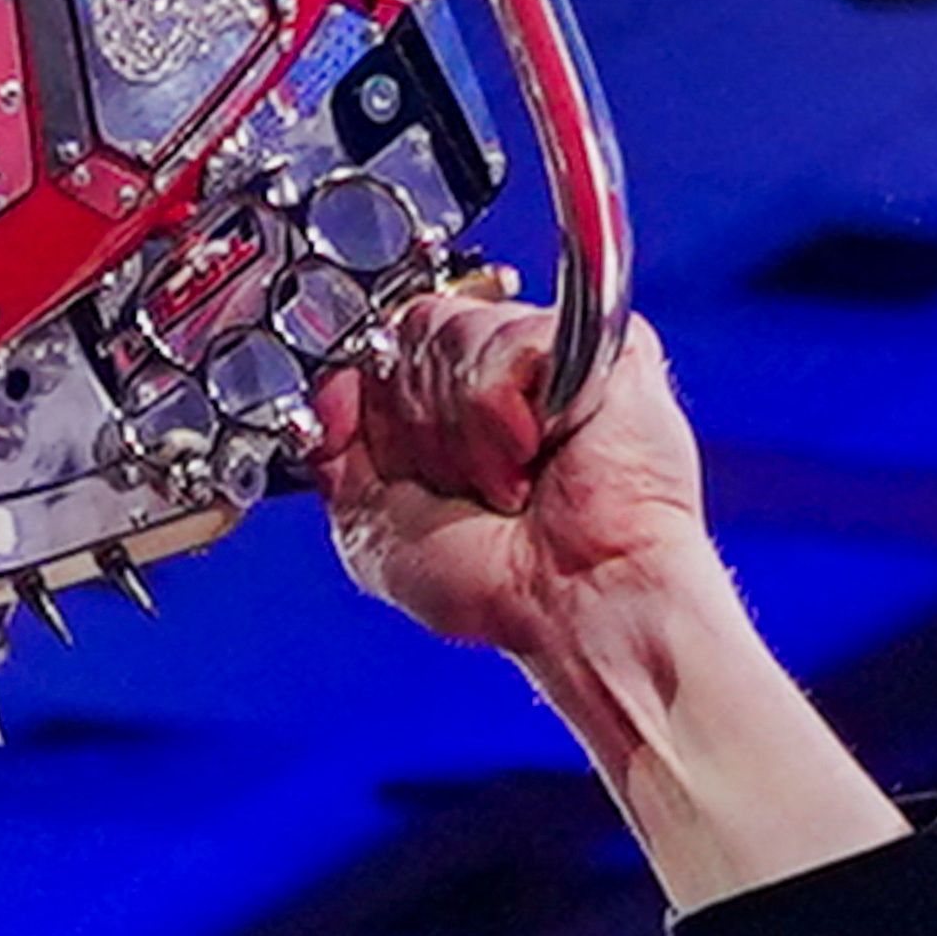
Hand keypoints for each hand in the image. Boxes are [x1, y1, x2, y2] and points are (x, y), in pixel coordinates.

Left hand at [309, 286, 719, 667]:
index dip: (375, 395)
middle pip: (416, 329)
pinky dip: (503, 411)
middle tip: (465, 483)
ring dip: (465, 431)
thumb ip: (333, 450)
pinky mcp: (606, 347)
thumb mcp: (370, 528)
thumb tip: (330, 389)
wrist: (576, 606)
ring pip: (458, 331)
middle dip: (421, 422)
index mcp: (454, 404)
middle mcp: (504, 373)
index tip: (399, 458)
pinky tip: (534, 454)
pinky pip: (511, 340)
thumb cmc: (500, 586)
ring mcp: (555, 356)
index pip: (384, 343)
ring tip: (510, 479)